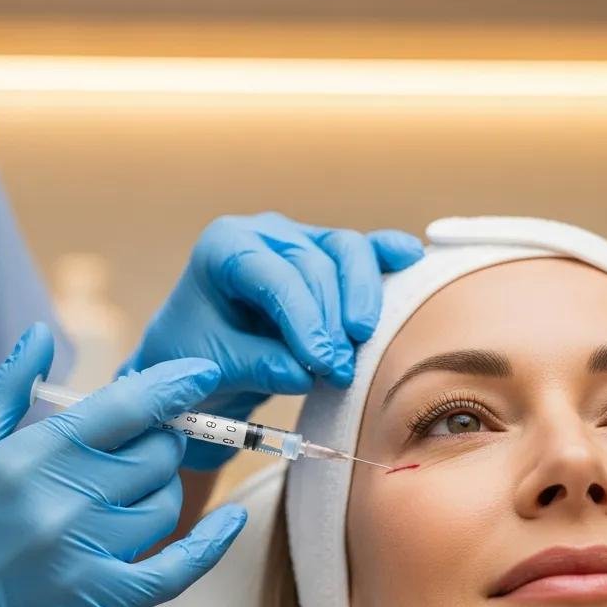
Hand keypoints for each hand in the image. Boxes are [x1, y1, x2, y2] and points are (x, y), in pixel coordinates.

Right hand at [0, 323, 246, 606]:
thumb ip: (8, 387)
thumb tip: (44, 331)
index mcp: (26, 456)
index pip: (124, 407)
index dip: (172, 385)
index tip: (202, 372)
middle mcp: (59, 503)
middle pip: (155, 454)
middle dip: (159, 441)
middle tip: (141, 445)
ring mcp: (81, 556)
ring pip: (166, 504)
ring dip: (161, 489)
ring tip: (130, 491)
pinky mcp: (97, 603)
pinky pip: (176, 569)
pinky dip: (212, 545)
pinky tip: (233, 521)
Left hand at [124, 212, 424, 468]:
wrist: (200, 357)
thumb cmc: (195, 355)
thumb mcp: (214, 366)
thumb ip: (256, 365)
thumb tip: (303, 372)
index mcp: (225, 248)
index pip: (275, 277)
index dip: (304, 321)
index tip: (321, 365)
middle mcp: (264, 233)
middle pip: (315, 262)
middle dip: (331, 319)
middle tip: (340, 370)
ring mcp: (299, 240)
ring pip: (346, 250)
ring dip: (363, 295)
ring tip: (364, 339)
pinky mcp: (327, 257)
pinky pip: (364, 250)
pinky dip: (387, 255)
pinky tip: (411, 260)